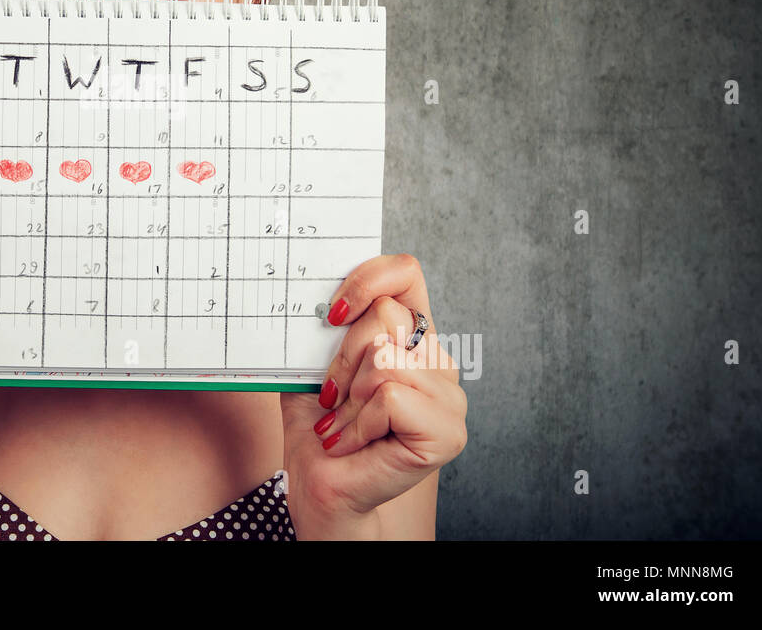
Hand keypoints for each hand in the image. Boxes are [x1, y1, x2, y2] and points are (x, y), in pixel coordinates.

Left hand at [280, 253, 466, 537]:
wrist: (321, 488)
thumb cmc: (319, 428)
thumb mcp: (313, 367)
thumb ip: (325, 330)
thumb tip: (312, 297)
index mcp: (409, 335)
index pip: (405, 273)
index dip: (368, 279)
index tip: (333, 313)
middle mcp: (437, 359)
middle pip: (387, 317)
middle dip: (342, 360)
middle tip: (330, 399)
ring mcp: (449, 396)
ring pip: (385, 360)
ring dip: (348, 398)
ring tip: (340, 424)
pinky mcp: (448, 431)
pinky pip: (391, 396)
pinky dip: (360, 421)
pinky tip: (354, 441)